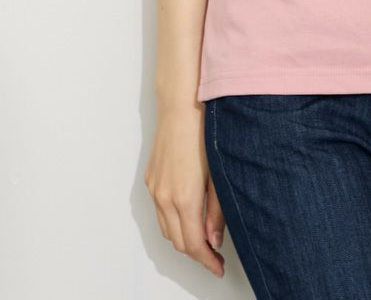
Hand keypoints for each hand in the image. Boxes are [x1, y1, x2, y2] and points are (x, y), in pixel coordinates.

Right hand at [144, 106, 226, 278]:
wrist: (181, 104)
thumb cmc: (203, 131)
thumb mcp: (218, 173)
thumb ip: (217, 210)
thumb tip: (214, 240)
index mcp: (184, 198)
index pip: (193, 244)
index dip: (207, 261)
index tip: (219, 267)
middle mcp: (164, 198)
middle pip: (178, 242)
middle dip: (196, 253)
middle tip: (216, 256)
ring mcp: (154, 188)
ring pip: (167, 229)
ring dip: (184, 239)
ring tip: (205, 239)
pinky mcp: (151, 179)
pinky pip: (160, 212)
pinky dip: (174, 222)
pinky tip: (189, 216)